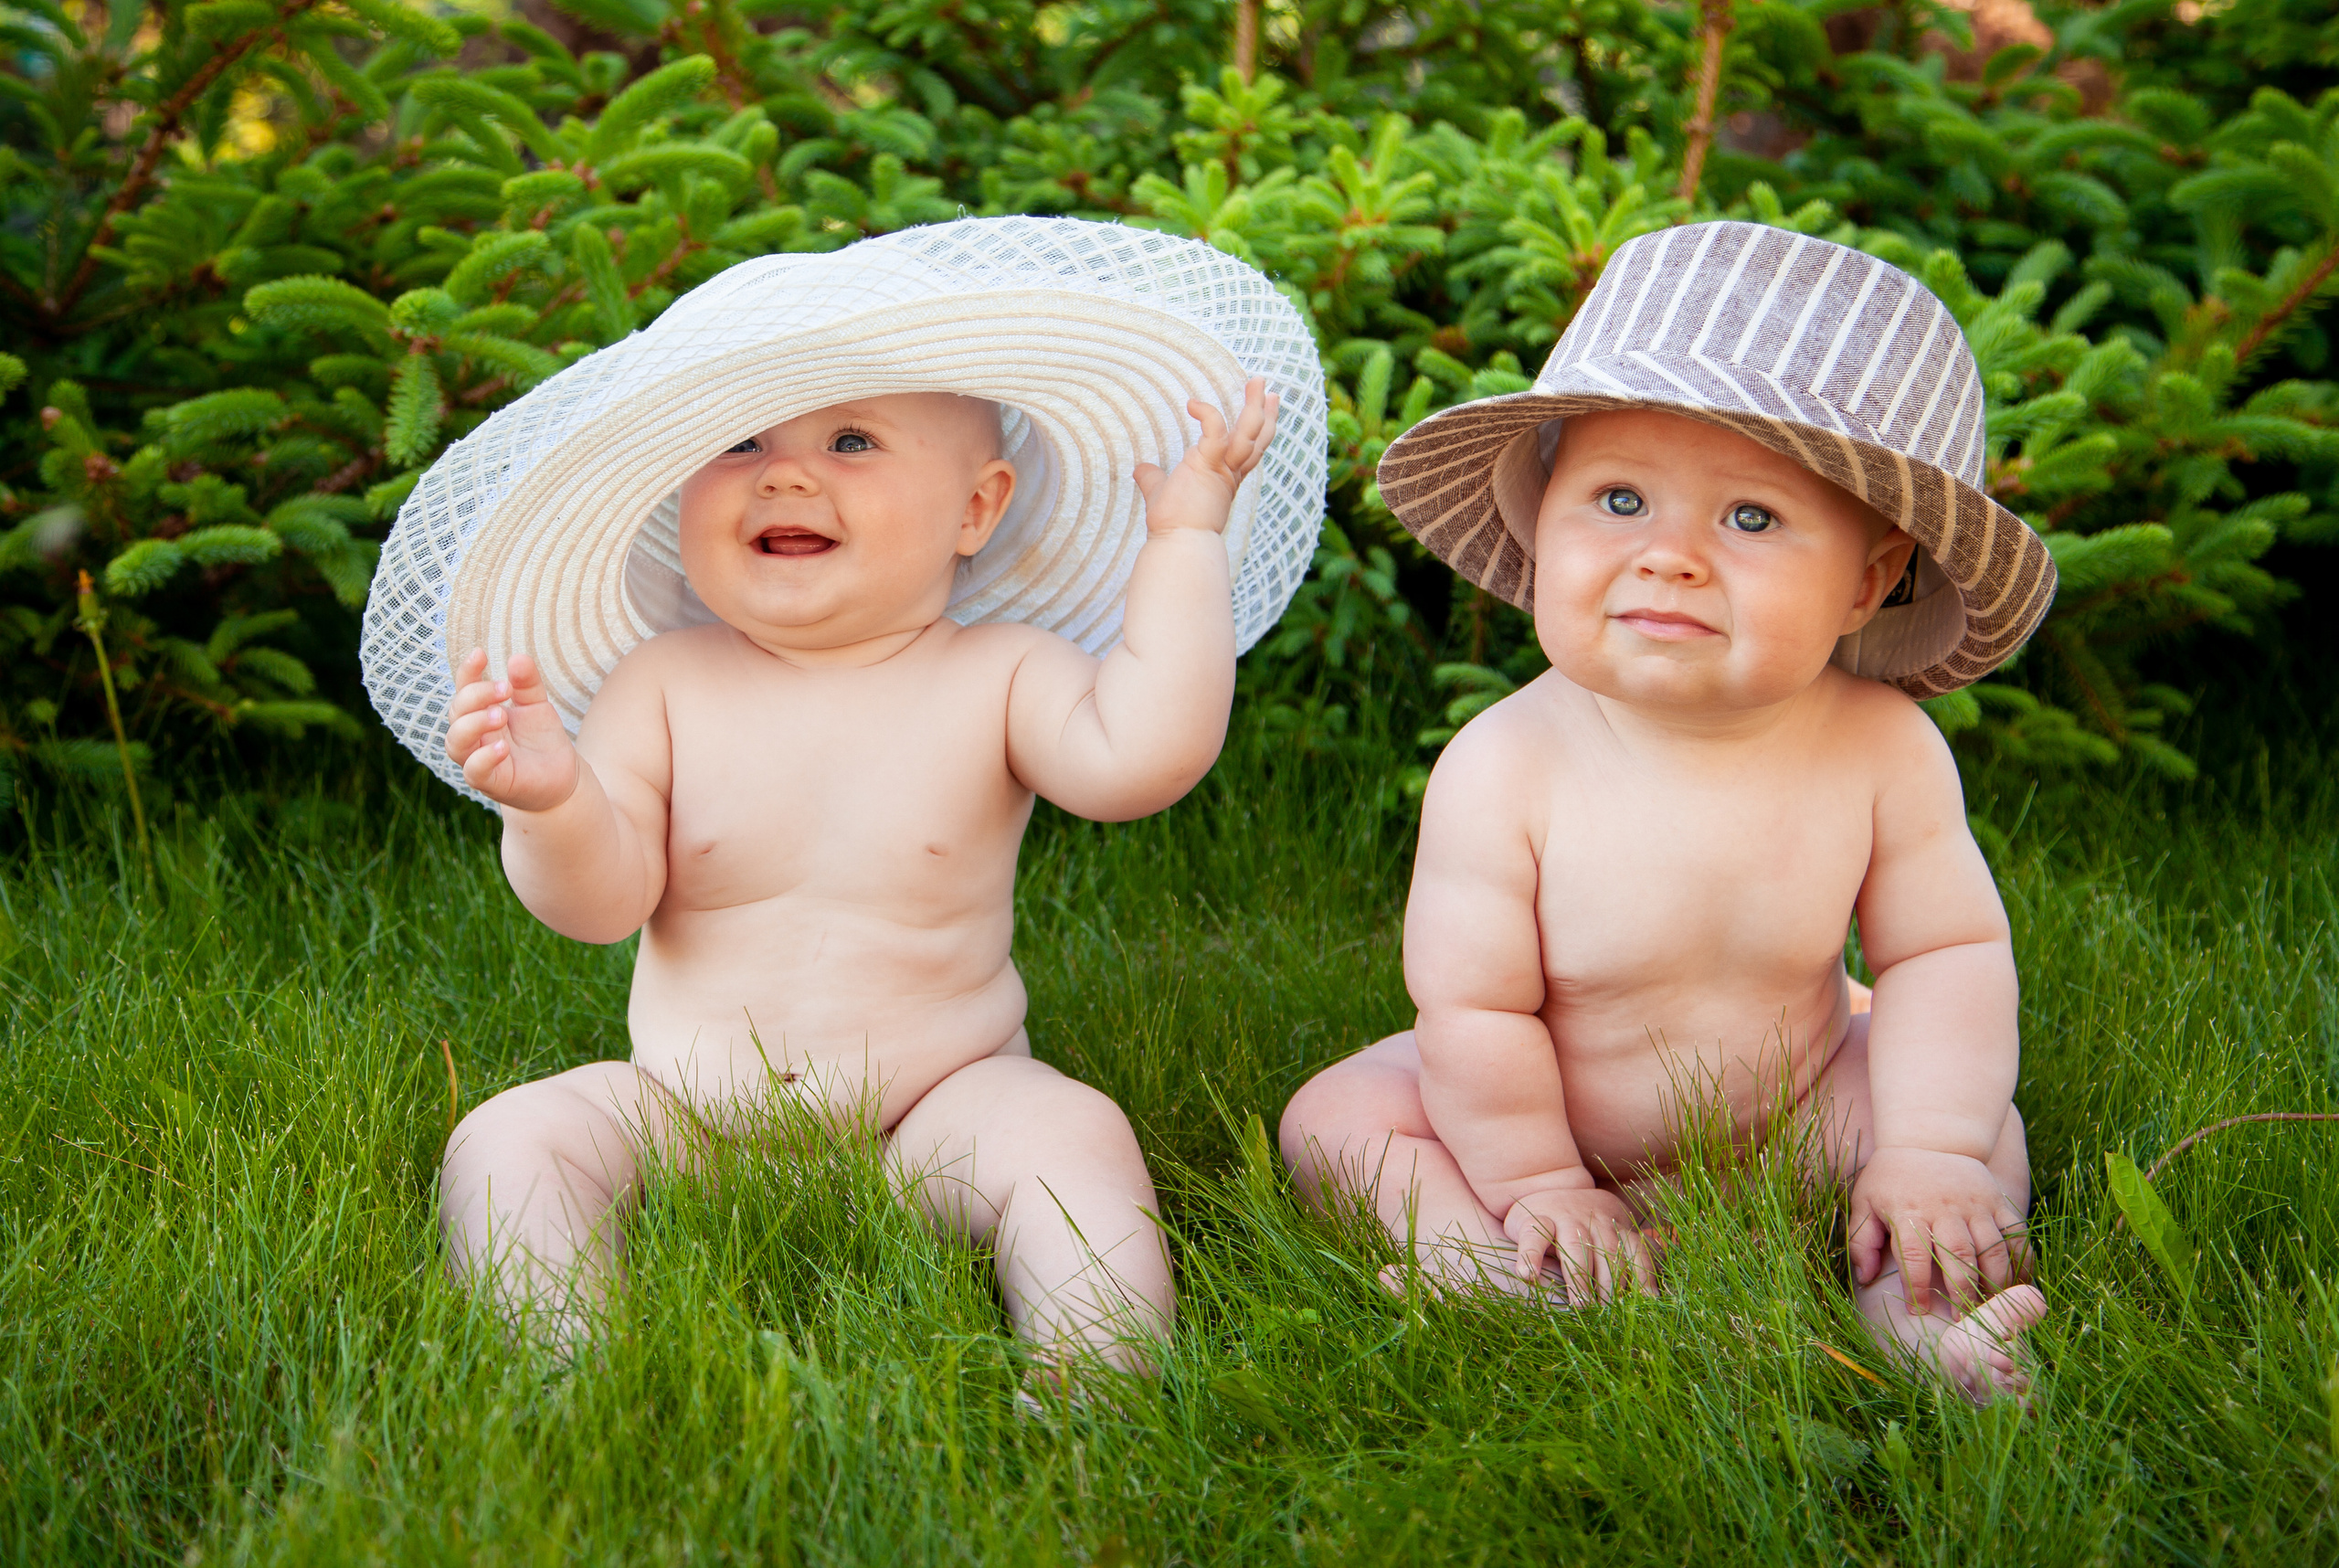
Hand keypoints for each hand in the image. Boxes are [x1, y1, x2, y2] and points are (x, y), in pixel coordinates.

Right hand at [445, 648, 582, 811]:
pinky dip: (483, 758)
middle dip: (475, 696)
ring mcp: (478, 759)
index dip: (467, 671)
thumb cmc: (541, 738)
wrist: (562, 776)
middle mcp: (473, 735)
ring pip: (456, 742)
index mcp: (480, 712)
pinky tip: (502, 747)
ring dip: (474, 724)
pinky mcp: (490, 782)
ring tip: (501, 715)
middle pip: (456, 712)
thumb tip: (517, 658)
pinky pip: (473, 771)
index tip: (480, 654)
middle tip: (504, 689)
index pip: (464, 689)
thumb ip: (527, 683)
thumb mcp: (537, 705)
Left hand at [1131, 376, 1280, 535]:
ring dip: (1254, 406)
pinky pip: (1214, 431)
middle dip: (1263, 410)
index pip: (1251, 449)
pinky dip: (1207, 414)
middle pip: (1257, 437)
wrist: (1179, 542)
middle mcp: (1231, 472)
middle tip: (1265, 385)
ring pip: (1249, 432)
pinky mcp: (1208, 465)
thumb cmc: (1173, 524)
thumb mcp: (1161, 493)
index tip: (1265, 407)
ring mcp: (1223, 468)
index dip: (1261, 428)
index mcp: (1226, 478)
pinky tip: (1191, 403)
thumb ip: (1153, 479)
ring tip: (1256, 381)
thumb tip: (1140, 470)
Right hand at [1503, 1185, 1657, 1304]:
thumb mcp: (1611, 1233)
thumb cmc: (1584, 1225)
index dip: (1643, 1277)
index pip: (1636, 1251)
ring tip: (1582, 1307)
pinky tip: (1528, 1277)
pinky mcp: (1536, 1218)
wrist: (1545, 1187)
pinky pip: (1534, 1238)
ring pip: (1575, 1248)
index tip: (1647, 1305)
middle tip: (1611, 1317)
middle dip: (1612, 1287)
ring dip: (1580, 1278)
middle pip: (1608, 1254)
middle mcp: (1595, 1220)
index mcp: (1617, 1227)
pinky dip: (1530, 1257)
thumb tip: (1658, 1294)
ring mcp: (1565, 1216)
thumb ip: (1631, 1256)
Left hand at [1848, 1145, 2028, 1315]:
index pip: (1913, 1257)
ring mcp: (1976, 1205)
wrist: (1929, 1137)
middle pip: (1958, 1257)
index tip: (1919, 1312)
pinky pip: (2016, 1234)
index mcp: (1909, 1211)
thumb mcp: (1865, 1201)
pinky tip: (2019, 1284)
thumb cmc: (1891, 1176)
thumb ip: (1861, 1240)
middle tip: (1965, 1322)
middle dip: (1962, 1293)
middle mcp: (1945, 1209)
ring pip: (1991, 1249)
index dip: (1916, 1288)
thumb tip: (1864, 1277)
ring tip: (1993, 1308)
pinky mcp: (1998, 1201)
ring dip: (1994, 1283)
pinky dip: (2022, 1261)